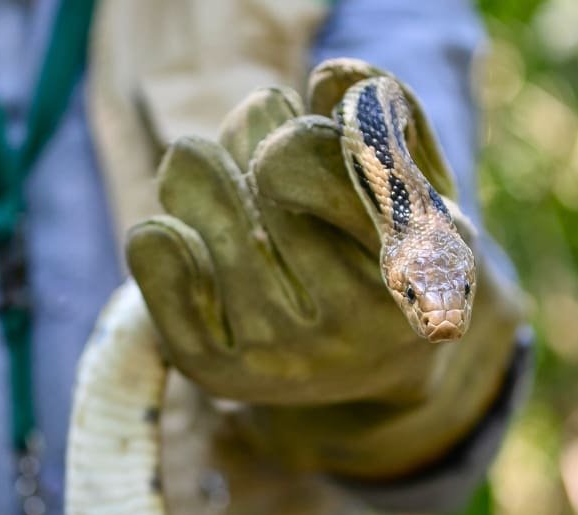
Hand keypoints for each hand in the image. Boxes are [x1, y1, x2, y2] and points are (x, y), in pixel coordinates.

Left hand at [128, 58, 524, 478]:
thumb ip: (390, 118)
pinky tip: (182, 227)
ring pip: (211, 210)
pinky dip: (160, 228)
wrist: (367, 367)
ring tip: (217, 172)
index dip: (315, 129)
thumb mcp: (416, 181)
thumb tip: (331, 80)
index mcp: (420, 270)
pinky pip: (157, 260)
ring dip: (205, 172)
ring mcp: (280, 357)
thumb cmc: (386, 245)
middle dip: (260, 137)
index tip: (306, 123)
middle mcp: (353, 327)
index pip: (348, 168)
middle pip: (273, 169)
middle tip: (265, 140)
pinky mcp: (215, 370)